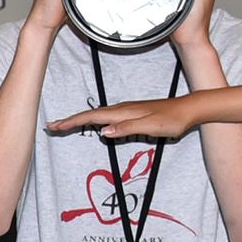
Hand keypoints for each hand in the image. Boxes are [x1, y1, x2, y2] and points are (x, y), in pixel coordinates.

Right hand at [47, 99, 190, 142]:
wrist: (189, 110)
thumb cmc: (172, 120)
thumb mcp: (151, 126)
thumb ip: (127, 128)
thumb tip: (104, 132)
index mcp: (123, 113)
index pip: (91, 117)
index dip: (72, 122)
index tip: (55, 126)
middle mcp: (122, 109)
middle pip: (90, 114)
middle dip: (70, 120)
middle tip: (52, 127)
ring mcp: (126, 110)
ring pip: (97, 115)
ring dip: (80, 120)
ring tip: (66, 125)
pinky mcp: (132, 113)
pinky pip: (106, 116)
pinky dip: (94, 120)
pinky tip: (93, 124)